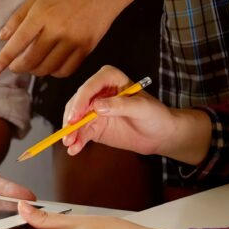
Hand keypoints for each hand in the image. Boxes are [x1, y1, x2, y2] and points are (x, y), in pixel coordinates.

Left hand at [0, 0, 131, 77]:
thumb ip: (19, 16)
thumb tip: (1, 37)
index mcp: (42, 13)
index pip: (17, 42)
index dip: (3, 59)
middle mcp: (57, 29)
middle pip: (31, 60)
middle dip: (18, 67)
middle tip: (15, 65)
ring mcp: (73, 40)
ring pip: (47, 68)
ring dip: (35, 70)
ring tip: (32, 63)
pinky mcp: (87, 48)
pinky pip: (65, 70)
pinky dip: (54, 72)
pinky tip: (50, 64)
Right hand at [62, 66, 212, 163]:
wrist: (160, 134)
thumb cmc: (155, 115)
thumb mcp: (142, 108)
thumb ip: (120, 105)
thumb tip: (97, 106)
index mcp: (110, 79)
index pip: (90, 87)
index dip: (80, 102)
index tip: (75, 117)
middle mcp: (98, 92)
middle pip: (78, 103)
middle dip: (71, 119)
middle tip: (68, 133)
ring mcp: (94, 110)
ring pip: (76, 119)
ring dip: (71, 132)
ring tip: (69, 144)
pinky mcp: (94, 126)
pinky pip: (81, 133)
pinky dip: (76, 141)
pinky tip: (74, 149)